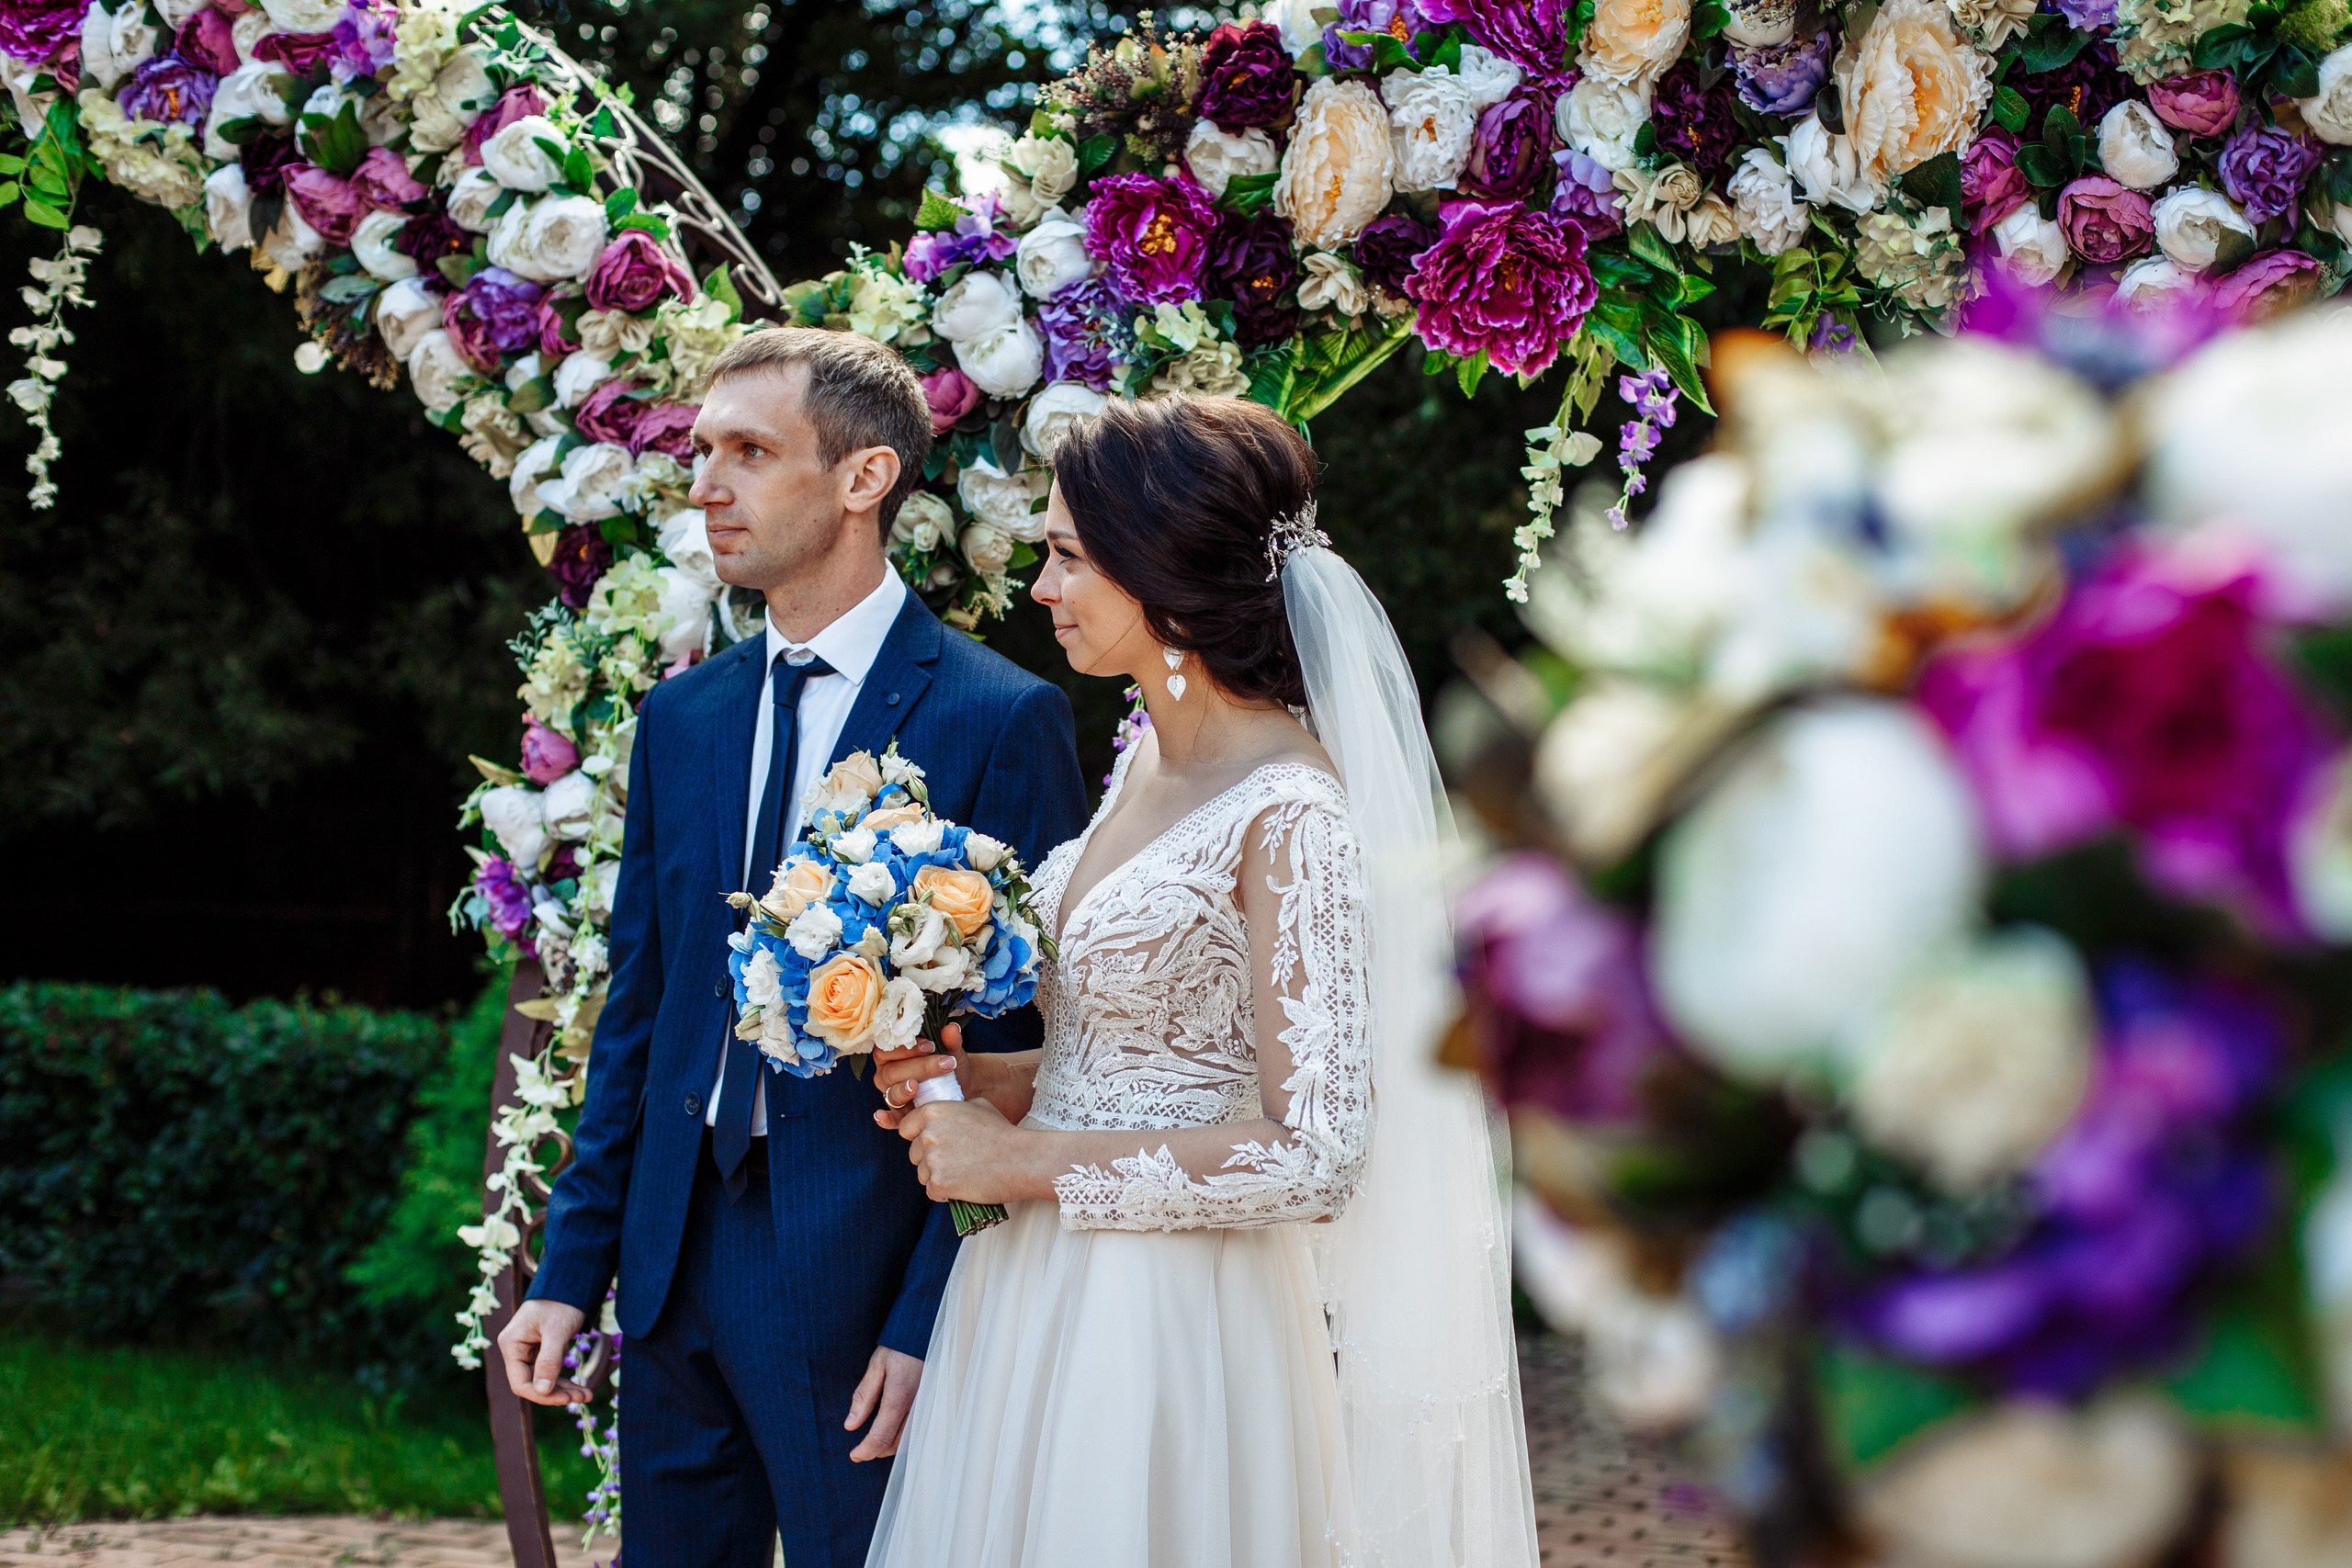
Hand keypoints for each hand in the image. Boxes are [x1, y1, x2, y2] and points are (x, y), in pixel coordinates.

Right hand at [498, 1298, 590, 1405]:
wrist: (569, 1282)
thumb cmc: (561, 1302)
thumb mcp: (557, 1330)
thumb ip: (548, 1360)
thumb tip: (541, 1391)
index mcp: (511, 1344)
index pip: (521, 1383)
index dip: (543, 1395)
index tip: (567, 1399)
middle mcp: (515, 1349)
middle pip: (533, 1384)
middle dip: (558, 1394)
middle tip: (584, 1397)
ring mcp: (526, 1351)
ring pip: (542, 1380)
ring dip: (564, 1390)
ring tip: (587, 1395)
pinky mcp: (539, 1351)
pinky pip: (549, 1372)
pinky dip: (564, 1381)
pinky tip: (580, 1388)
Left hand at [845, 1345, 921, 1461]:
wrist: (927, 1335)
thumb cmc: (900, 1348)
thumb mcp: (876, 1366)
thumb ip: (864, 1396)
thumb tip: (850, 1425)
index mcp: (900, 1395)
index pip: (881, 1436)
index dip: (866, 1450)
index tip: (854, 1455)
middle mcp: (918, 1405)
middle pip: (896, 1444)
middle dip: (876, 1451)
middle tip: (861, 1449)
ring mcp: (929, 1407)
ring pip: (909, 1441)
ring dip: (891, 1447)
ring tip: (875, 1443)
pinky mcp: (934, 1406)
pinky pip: (919, 1431)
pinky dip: (905, 1438)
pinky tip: (894, 1433)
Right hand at [872, 1022, 967, 1130]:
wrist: (961, 1085)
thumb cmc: (949, 1062)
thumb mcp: (952, 1050)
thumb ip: (950, 1040)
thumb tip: (952, 1028)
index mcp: (892, 1053)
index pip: (889, 1048)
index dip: (907, 1048)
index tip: (931, 1045)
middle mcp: (886, 1073)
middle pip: (892, 1071)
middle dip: (919, 1067)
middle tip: (944, 1063)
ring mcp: (891, 1094)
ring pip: (891, 1092)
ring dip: (903, 1090)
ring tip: (916, 1086)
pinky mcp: (900, 1115)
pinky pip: (890, 1118)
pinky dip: (885, 1119)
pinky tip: (881, 1116)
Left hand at [896, 1095, 1035, 1203]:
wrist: (1021, 1160)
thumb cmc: (1003, 1133)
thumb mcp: (979, 1106)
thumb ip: (954, 1108)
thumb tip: (945, 1113)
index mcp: (933, 1111)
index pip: (906, 1128)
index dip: (920, 1137)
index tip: (936, 1144)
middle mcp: (928, 1134)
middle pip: (914, 1153)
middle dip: (930, 1159)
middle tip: (957, 1160)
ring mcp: (932, 1160)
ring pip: (922, 1174)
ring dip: (937, 1176)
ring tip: (963, 1173)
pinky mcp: (939, 1183)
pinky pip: (931, 1192)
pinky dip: (944, 1193)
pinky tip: (963, 1186)